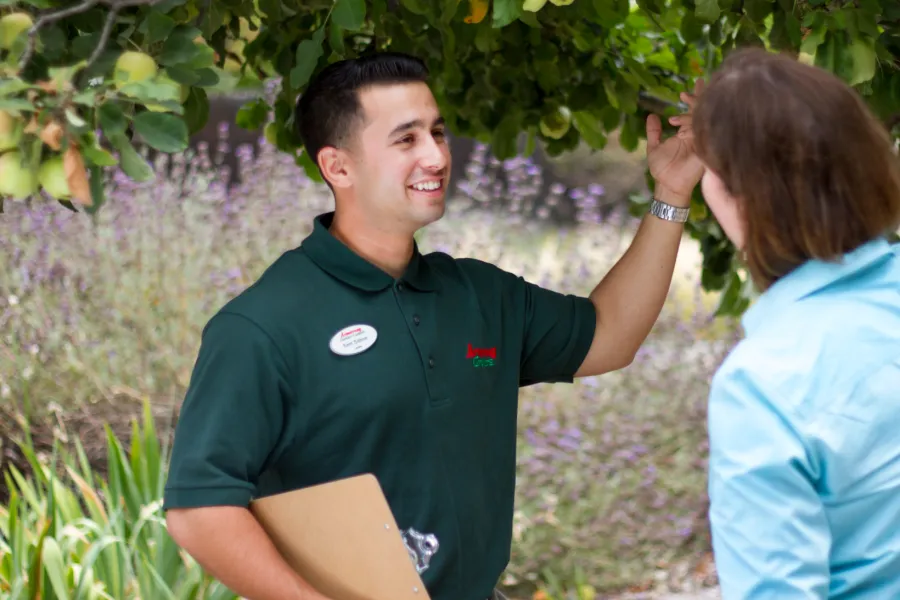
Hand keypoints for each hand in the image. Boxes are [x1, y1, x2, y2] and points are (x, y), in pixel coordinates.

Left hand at [646, 79, 705, 206]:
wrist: (667, 185)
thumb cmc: (662, 169)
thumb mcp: (654, 147)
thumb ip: (653, 132)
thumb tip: (651, 115)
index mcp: (686, 132)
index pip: (692, 112)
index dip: (691, 100)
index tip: (683, 91)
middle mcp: (696, 134)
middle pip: (701, 111)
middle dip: (698, 97)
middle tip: (694, 85)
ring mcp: (702, 140)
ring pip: (703, 118)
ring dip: (696, 106)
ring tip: (686, 96)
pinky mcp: (705, 148)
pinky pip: (704, 131)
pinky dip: (696, 122)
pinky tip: (691, 112)